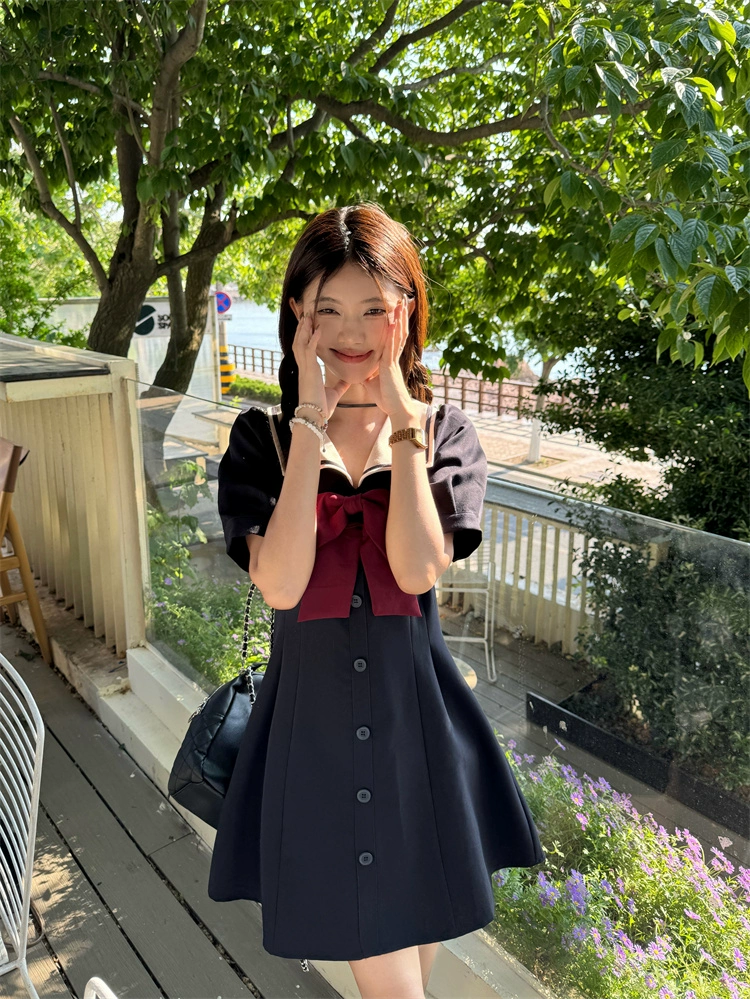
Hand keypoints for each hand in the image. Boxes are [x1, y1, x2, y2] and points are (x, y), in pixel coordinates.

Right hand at [292, 311, 349, 419]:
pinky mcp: (309, 371)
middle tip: (305, 315)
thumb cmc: (321, 408)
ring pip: (301, 343)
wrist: (315, 417)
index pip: (304, 350)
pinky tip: (318, 329)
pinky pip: (309, 350)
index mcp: (308, 372)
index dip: (305, 337)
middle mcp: (304, 368)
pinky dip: (313, 339)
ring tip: (307, 316)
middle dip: (302, 329)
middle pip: (299, 342)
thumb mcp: (334, 393)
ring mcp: (305, 368)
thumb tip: (349, 380)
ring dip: (304, 329)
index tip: (308, 326)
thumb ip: (341, 385)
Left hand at [363, 298, 416, 416]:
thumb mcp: (373, 384)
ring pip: (398, 335)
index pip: (393, 338)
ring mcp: (393, 360)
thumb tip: (363, 375)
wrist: (396, 409)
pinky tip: (394, 321)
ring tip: (402, 304)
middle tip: (403, 301)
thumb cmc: (387, 399)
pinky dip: (393, 333)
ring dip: (400, 318)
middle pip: (399, 332)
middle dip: (401, 316)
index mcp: (390, 361)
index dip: (396, 325)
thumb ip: (369, 376)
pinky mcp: (390, 365)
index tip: (396, 312)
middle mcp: (393, 357)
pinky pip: (392, 345)